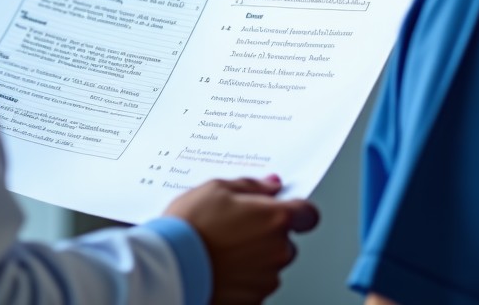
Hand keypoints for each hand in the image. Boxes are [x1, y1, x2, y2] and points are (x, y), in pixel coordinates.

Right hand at [164, 175, 319, 303]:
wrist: (170, 267)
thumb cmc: (191, 226)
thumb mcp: (217, 188)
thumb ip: (252, 186)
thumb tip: (271, 185)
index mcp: (274, 219)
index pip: (308, 213)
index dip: (297, 208)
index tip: (284, 206)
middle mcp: (278, 251)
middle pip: (286, 239)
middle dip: (268, 231)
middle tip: (237, 225)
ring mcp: (267, 278)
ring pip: (271, 262)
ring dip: (256, 254)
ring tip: (223, 246)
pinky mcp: (253, 299)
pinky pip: (257, 283)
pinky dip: (245, 275)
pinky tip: (222, 264)